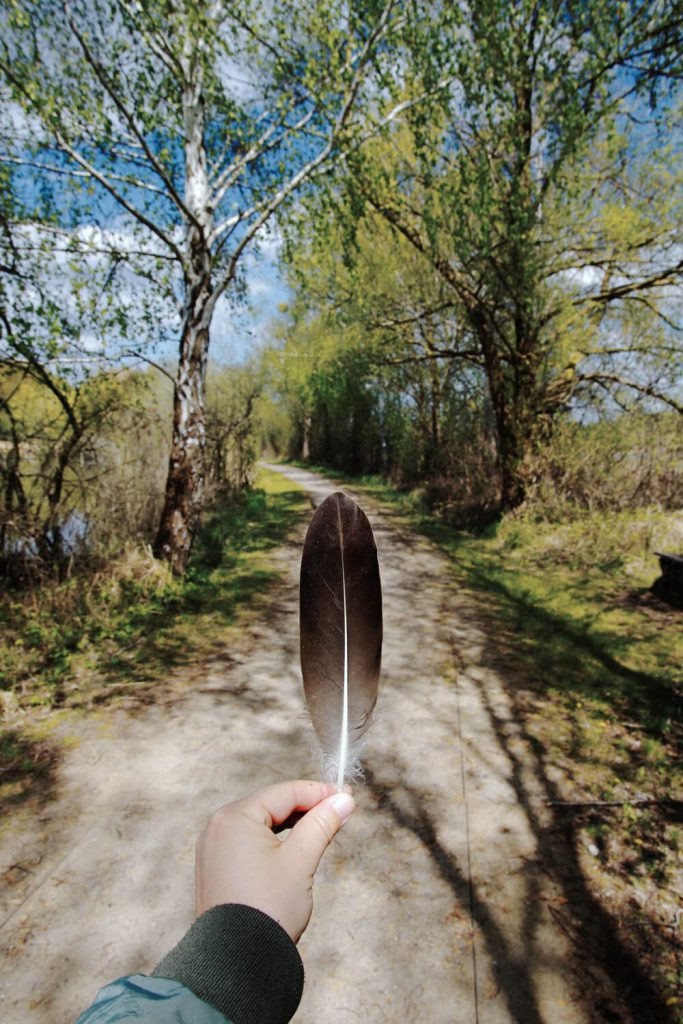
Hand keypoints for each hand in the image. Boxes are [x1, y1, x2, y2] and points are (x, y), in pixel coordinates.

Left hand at [195, 779, 355, 942]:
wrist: (237, 961)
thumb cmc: (268, 907)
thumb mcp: (301, 860)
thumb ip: (322, 823)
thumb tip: (343, 800)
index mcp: (233, 817)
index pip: (283, 793)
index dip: (318, 792)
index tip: (346, 794)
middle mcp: (217, 827)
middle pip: (270, 806)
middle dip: (305, 808)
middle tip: (339, 810)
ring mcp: (212, 848)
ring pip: (260, 824)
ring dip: (291, 825)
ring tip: (322, 828)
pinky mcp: (215, 868)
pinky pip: (248, 842)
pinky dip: (273, 841)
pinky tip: (295, 847)